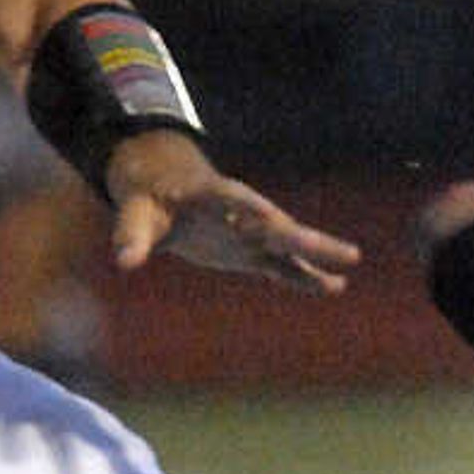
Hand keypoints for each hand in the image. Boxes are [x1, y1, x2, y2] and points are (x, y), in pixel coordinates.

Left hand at [100, 129, 363, 292]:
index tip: (272, 217)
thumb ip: (131, 235)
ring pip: (288, 248)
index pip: (237, 203)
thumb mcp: (134, 212)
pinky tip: (334, 287)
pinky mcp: (251, 253)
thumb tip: (125, 262)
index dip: (252, 211)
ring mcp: (250, 234)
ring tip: (349, 268)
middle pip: (278, 228)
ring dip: (317, 258)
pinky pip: (282, 267)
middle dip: (307, 240)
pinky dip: (305, 278)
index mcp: (213, 195)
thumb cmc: (147, 196)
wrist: (163, 186)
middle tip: (346, 252)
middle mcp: (241, 214)